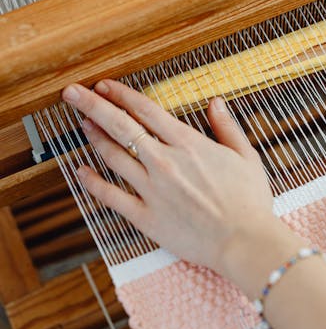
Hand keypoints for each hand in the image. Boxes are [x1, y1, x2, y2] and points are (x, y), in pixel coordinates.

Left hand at [62, 79, 273, 274]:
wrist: (245, 242)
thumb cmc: (250, 202)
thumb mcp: (246, 157)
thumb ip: (226, 127)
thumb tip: (216, 103)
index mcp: (189, 145)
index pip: (146, 111)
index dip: (121, 95)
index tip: (105, 86)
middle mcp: (165, 162)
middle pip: (121, 126)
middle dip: (93, 105)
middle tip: (72, 93)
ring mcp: (152, 190)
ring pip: (113, 156)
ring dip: (94, 137)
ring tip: (81, 124)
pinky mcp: (146, 217)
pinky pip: (111, 197)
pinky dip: (92, 183)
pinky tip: (80, 172)